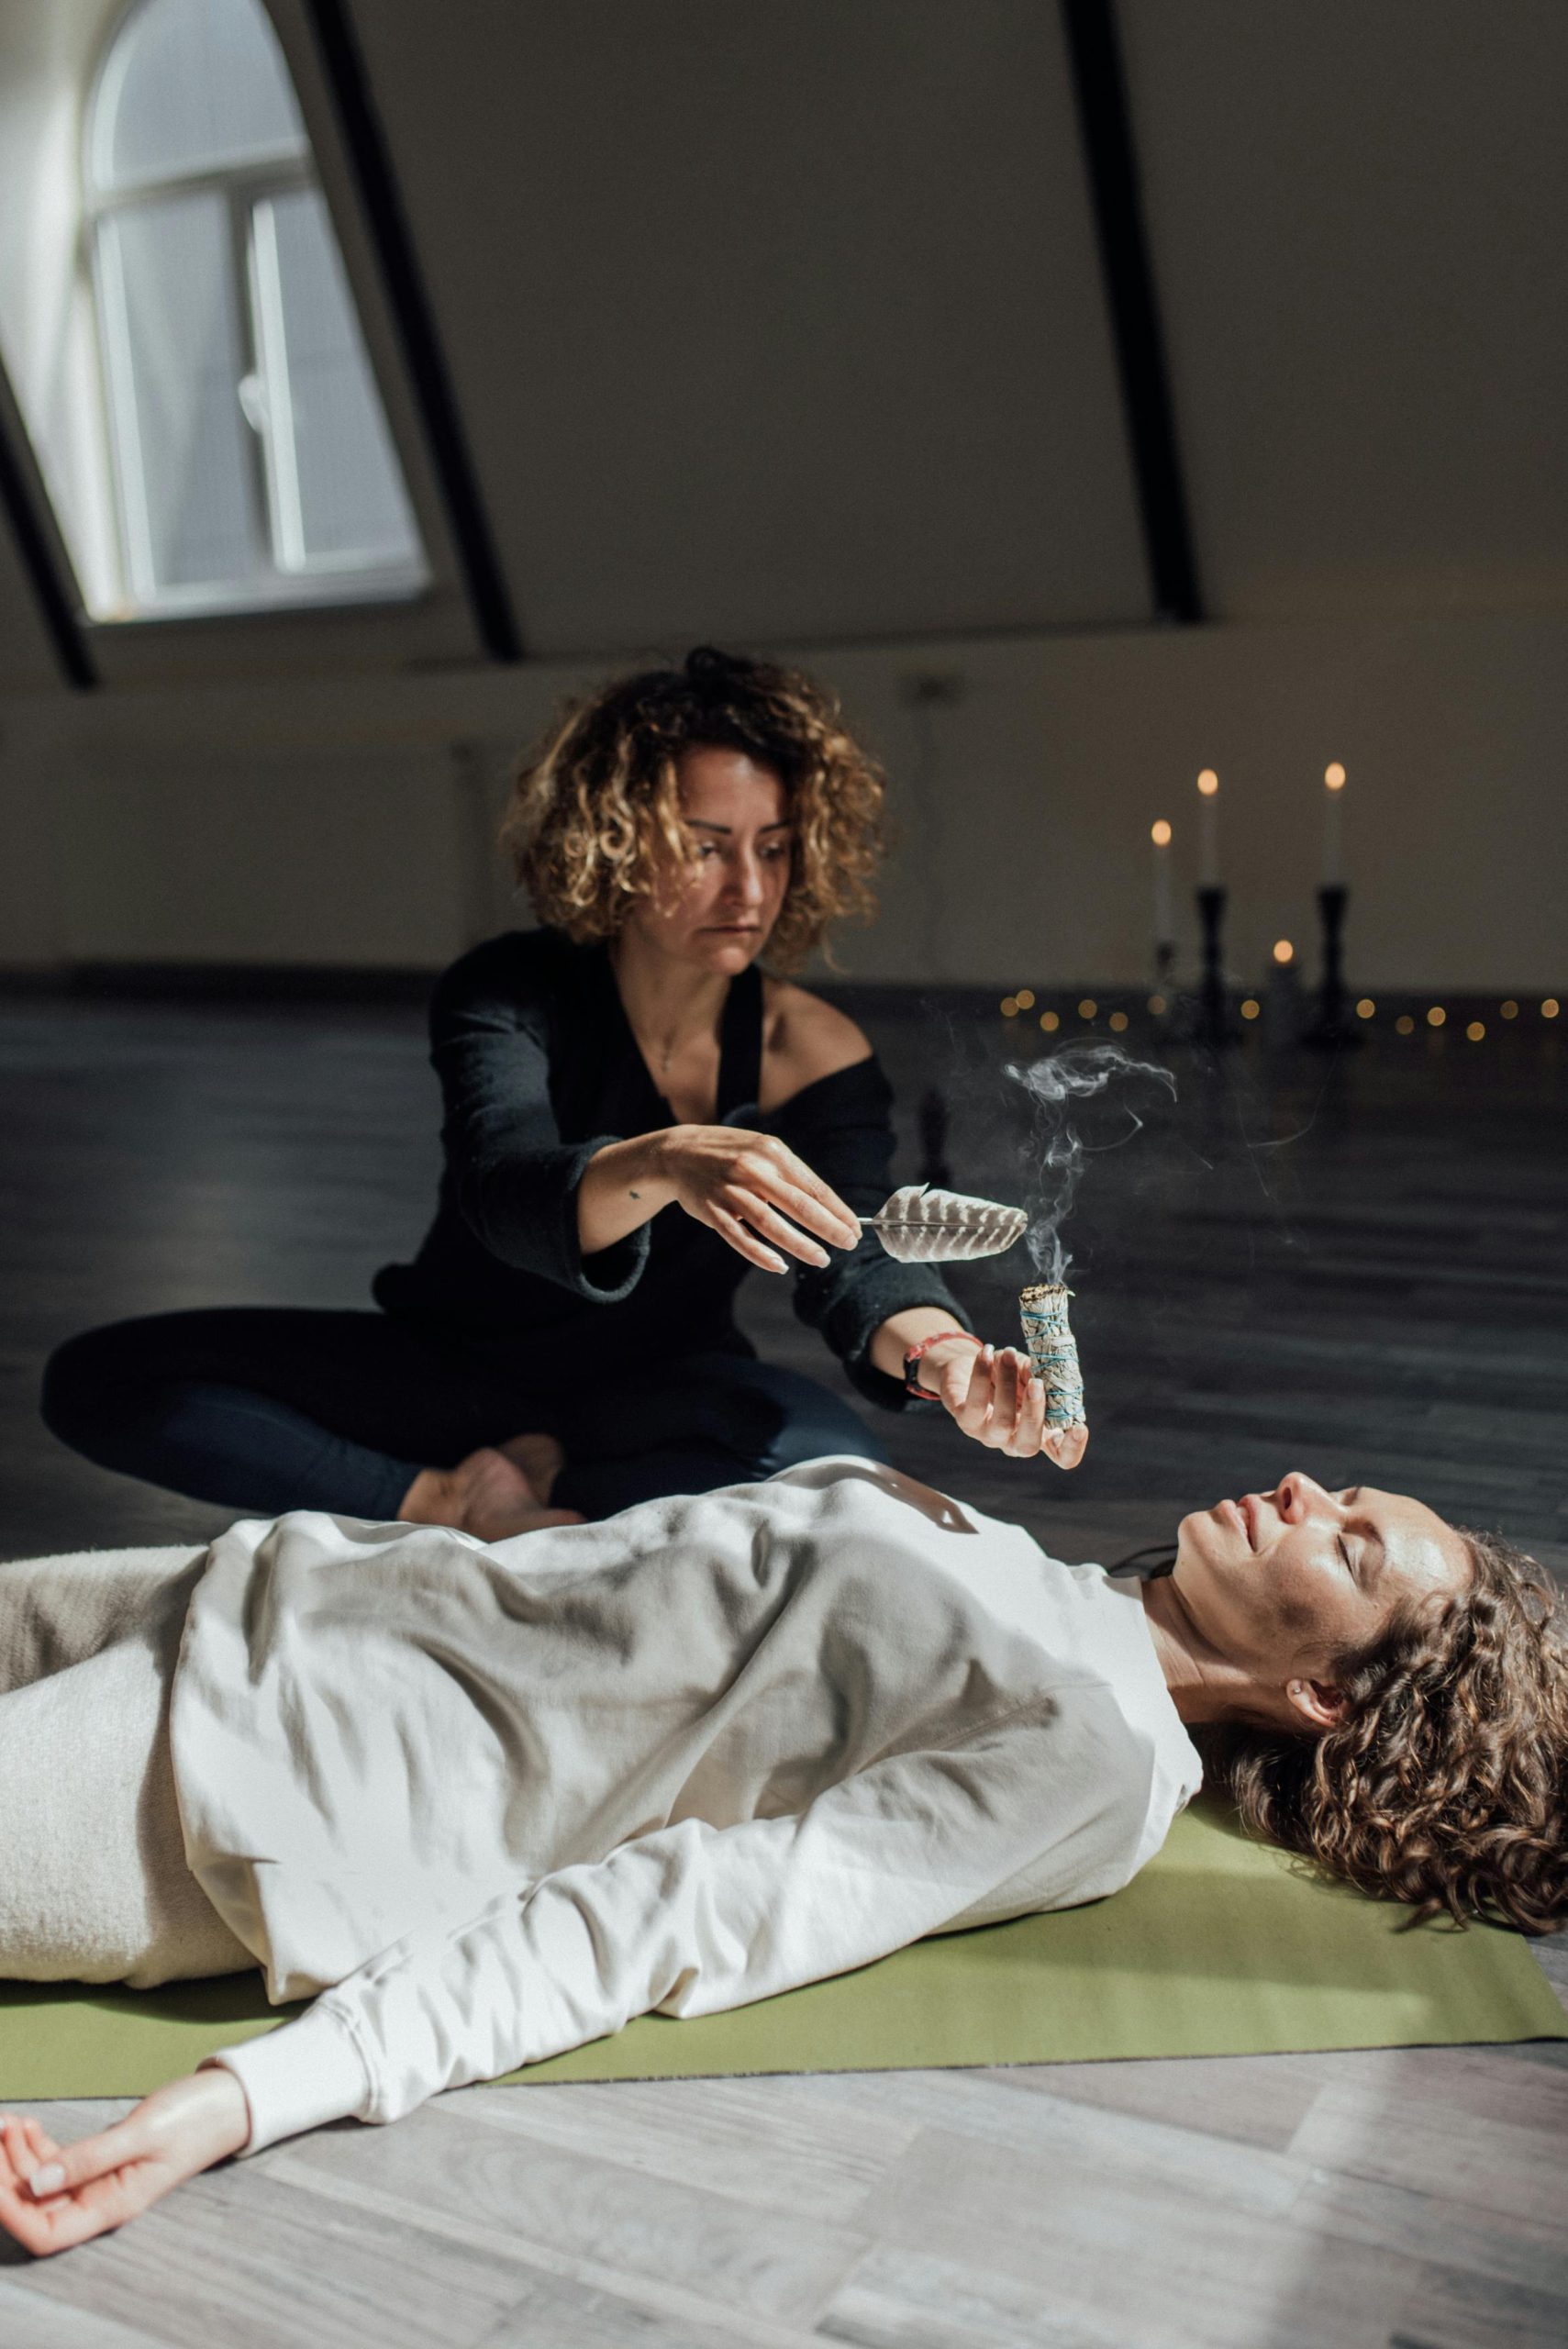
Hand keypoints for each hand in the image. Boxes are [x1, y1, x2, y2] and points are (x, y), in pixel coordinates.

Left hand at [0, 2067, 249, 2255]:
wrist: (229, 2099)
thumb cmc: (195, 2117)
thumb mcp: (142, 2134)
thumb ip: (90, 2158)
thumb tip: (37, 2184)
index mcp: (113, 2205)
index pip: (47, 2232)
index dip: (12, 2213)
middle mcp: (102, 2200)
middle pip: (37, 2206)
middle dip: (8, 2176)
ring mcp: (100, 2180)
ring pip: (42, 2182)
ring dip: (18, 2156)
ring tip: (8, 2122)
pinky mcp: (102, 2159)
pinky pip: (57, 2162)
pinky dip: (36, 2145)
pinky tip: (26, 2125)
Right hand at [654, 1126, 861, 1273]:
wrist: (678, 1153)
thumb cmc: (730, 1153)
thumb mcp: (762, 1150)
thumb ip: (789, 1175)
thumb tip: (826, 1207)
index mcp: (771, 1152)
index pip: (812, 1186)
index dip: (836, 1210)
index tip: (855, 1228)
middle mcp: (752, 1169)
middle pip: (798, 1205)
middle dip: (828, 1228)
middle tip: (849, 1244)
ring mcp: (730, 1191)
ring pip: (770, 1224)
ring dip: (800, 1245)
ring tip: (821, 1259)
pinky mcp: (711, 1211)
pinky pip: (739, 1237)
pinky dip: (759, 1254)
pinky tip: (778, 1265)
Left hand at [922, 1340, 1087, 1467]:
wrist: (968, 1368)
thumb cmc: (1008, 1374)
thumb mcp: (1027, 1372)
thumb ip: (1039, 1375)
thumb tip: (1044, 1374)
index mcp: (1040, 1433)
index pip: (1062, 1455)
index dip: (1073, 1448)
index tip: (1080, 1427)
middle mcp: (1015, 1441)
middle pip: (1028, 1445)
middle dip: (1035, 1415)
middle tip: (1037, 1384)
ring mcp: (989, 1436)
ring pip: (1002, 1421)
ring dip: (1007, 1383)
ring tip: (1008, 1354)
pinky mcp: (965, 1421)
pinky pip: (975, 1402)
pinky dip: (981, 1374)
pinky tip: (986, 1353)